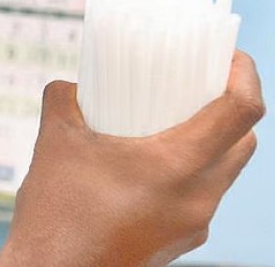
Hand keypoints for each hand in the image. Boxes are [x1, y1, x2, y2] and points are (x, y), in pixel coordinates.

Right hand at [0, 50, 264, 265]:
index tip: (227, 56)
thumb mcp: (54, 142)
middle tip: (196, 86)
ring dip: (210, 142)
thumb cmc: (56, 215)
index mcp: (176, 166)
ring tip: (169, 124)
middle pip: (242, 142)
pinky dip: (189, 172)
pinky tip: (148, 167)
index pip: (242, 110)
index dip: (243, 73)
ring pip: (224, 173)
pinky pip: (201, 197)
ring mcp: (191, 226)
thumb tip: (71, 87)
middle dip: (229, 106)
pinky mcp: (178, 241)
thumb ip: (63, 99)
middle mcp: (197, 199)